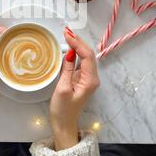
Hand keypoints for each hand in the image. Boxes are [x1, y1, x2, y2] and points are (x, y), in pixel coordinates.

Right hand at [50, 27, 99, 150]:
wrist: (64, 124)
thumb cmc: (62, 110)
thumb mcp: (62, 88)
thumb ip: (67, 69)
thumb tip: (70, 53)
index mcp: (90, 80)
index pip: (87, 56)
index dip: (77, 43)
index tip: (67, 35)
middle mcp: (92, 78)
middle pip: (88, 54)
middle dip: (78, 41)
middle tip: (66, 30)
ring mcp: (87, 79)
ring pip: (85, 57)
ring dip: (77, 45)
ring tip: (67, 35)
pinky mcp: (81, 80)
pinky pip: (80, 62)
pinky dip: (75, 53)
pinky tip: (68, 47)